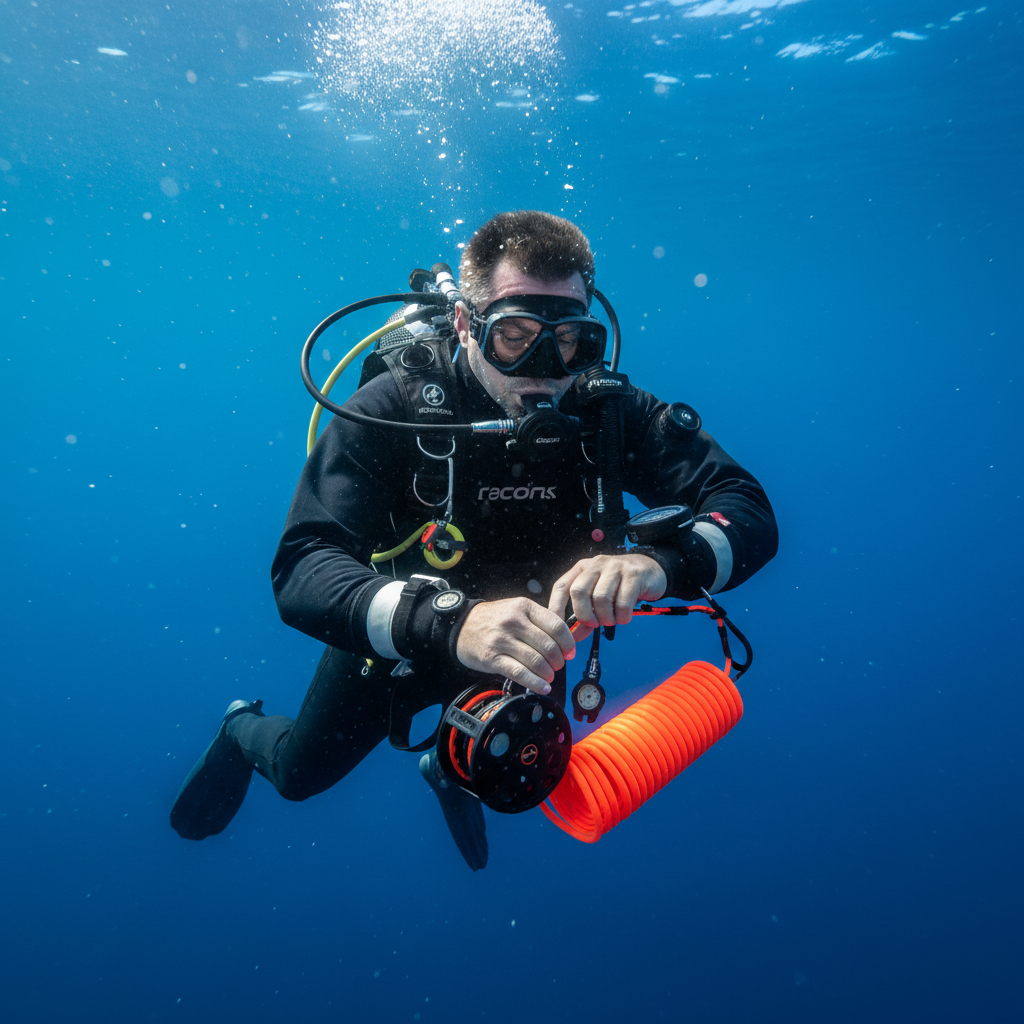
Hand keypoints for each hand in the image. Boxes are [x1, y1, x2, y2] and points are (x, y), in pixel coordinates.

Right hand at [455, 598, 575, 694]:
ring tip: (549, 676)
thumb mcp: (516, 609)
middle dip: (558, 661)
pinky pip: (520, 673)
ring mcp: (502, 640)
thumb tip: (565, 640)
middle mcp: (514, 622)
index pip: (556, 626)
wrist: (461, 625)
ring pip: (536, 661)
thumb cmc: (494, 619)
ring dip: (548, 673)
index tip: (570, 652)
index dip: (568, 643)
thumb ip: (539, 620)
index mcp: (524, 607)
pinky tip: (542, 687)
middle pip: (548, 646)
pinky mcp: (492, 658)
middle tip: (558, 666)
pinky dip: (535, 683)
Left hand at [548, 553, 666, 639]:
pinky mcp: (634, 575)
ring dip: (606, 617)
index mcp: (582, 568)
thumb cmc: (620, 586)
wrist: (651, 570)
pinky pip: (623, 603)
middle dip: (584, 615)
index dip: (555, 608)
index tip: (557, 628)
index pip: (561, 586)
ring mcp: (615, 567)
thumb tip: (572, 637)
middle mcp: (596, 564)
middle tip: (594, 624)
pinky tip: (624, 617)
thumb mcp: (599, 596)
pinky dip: (622, 617)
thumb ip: (585, 615)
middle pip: (579, 592)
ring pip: (601, 598)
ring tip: (612, 620)